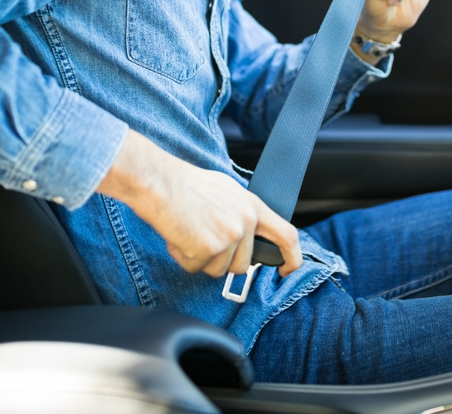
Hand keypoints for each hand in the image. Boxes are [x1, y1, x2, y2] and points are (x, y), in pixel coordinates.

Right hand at [97, 129, 301, 277]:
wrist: (160, 182)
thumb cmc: (186, 185)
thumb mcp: (227, 192)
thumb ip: (242, 214)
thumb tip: (248, 233)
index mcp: (253, 206)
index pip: (287, 236)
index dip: (291, 258)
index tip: (286, 270)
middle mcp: (246, 221)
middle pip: (243, 265)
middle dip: (221, 261)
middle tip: (202, 239)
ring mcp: (229, 236)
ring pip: (219, 270)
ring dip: (202, 259)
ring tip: (189, 233)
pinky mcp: (209, 248)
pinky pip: (196, 268)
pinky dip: (184, 258)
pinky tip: (179, 236)